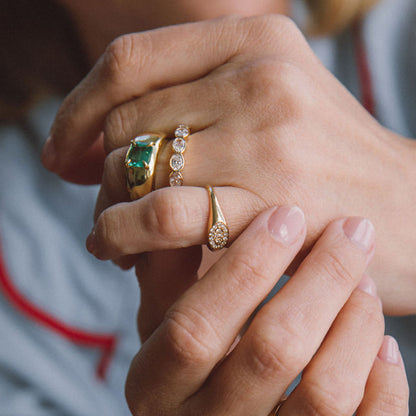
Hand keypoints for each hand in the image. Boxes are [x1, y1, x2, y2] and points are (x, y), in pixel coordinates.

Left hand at [43, 15, 415, 312]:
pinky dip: (122, 233)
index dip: (79, 108)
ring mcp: (268, 138)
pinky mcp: (271, 204)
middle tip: (100, 205)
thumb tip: (93, 138)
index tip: (62, 153)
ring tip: (107, 236)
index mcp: (256, 40)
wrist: (406, 213)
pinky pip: (162, 214)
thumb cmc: (328, 165)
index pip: (129, 61)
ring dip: (106, 208)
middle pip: (127, 122)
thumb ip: (193, 104)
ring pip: (134, 168)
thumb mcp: (271, 104)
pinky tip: (119, 251)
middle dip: (99, 172)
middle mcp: (260, 77)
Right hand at [125, 207, 407, 414]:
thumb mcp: (162, 318)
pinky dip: (383, 382)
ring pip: (324, 393)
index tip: (286, 216)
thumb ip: (170, 271)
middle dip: (320, 278)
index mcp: (157, 386)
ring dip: (356, 323)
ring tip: (366, 281)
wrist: (208, 412)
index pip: (196, 327)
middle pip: (272, 352)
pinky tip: (382, 344)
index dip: (244, 268)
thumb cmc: (186, 355)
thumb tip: (200, 211)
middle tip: (350, 230)